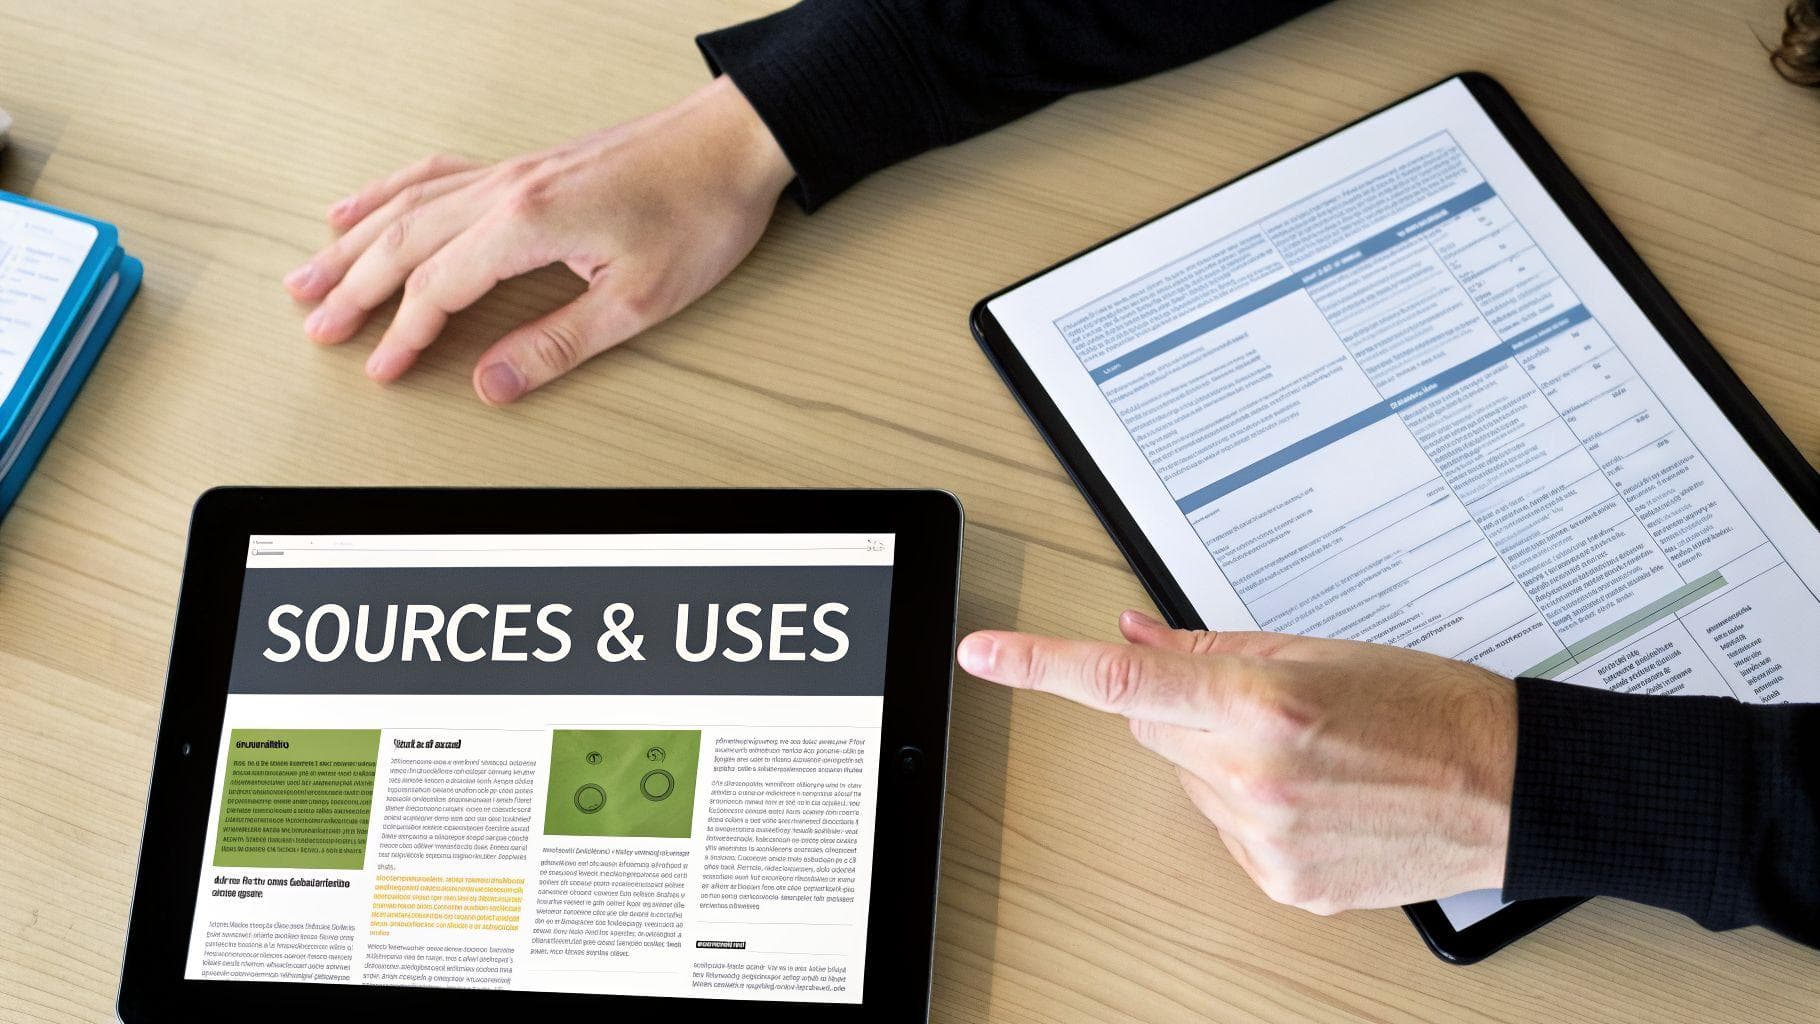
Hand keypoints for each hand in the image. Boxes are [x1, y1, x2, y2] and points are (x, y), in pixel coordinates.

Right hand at [283, 75, 793, 403]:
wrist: (733, 143)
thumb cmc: (700, 214)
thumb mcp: (639, 302)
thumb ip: (558, 346)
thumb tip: (492, 384)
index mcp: (528, 222)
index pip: (440, 287)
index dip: (404, 334)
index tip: (379, 369)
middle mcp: (508, 188)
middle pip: (406, 242)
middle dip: (355, 289)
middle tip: (316, 328)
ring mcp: (512, 170)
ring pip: (409, 205)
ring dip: (355, 243)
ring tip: (308, 274)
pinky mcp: (526, 164)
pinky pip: (435, 174)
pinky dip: (388, 193)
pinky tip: (359, 207)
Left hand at [957, 611, 1515, 914]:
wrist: (1508, 788)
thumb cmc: (1428, 706)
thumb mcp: (1317, 650)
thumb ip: (1207, 646)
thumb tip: (1130, 635)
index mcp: (1261, 703)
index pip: (1121, 681)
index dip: (1040, 665)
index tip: (984, 654)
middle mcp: (1254, 774)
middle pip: (1151, 728)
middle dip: (1186, 707)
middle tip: (1264, 701)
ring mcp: (1265, 838)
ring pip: (1187, 780)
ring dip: (1222, 758)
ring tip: (1312, 751)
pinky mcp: (1282, 882)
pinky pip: (1225, 830)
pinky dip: (1251, 808)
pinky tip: (1316, 794)